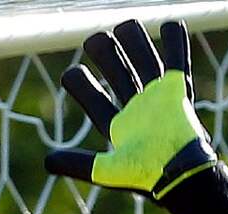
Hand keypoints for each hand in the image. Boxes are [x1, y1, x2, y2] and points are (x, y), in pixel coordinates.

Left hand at [46, 21, 227, 213]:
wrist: (180, 174)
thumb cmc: (144, 175)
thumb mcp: (106, 171)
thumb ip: (77, 164)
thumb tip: (46, 162)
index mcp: (117, 125)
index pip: (91, 97)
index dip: (79, 84)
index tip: (72, 75)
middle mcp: (135, 108)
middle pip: (117, 71)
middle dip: (105, 53)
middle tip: (95, 42)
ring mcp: (157, 98)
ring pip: (143, 59)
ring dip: (134, 40)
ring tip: (125, 27)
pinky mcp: (177, 90)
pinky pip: (177, 59)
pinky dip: (175, 41)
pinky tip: (169, 24)